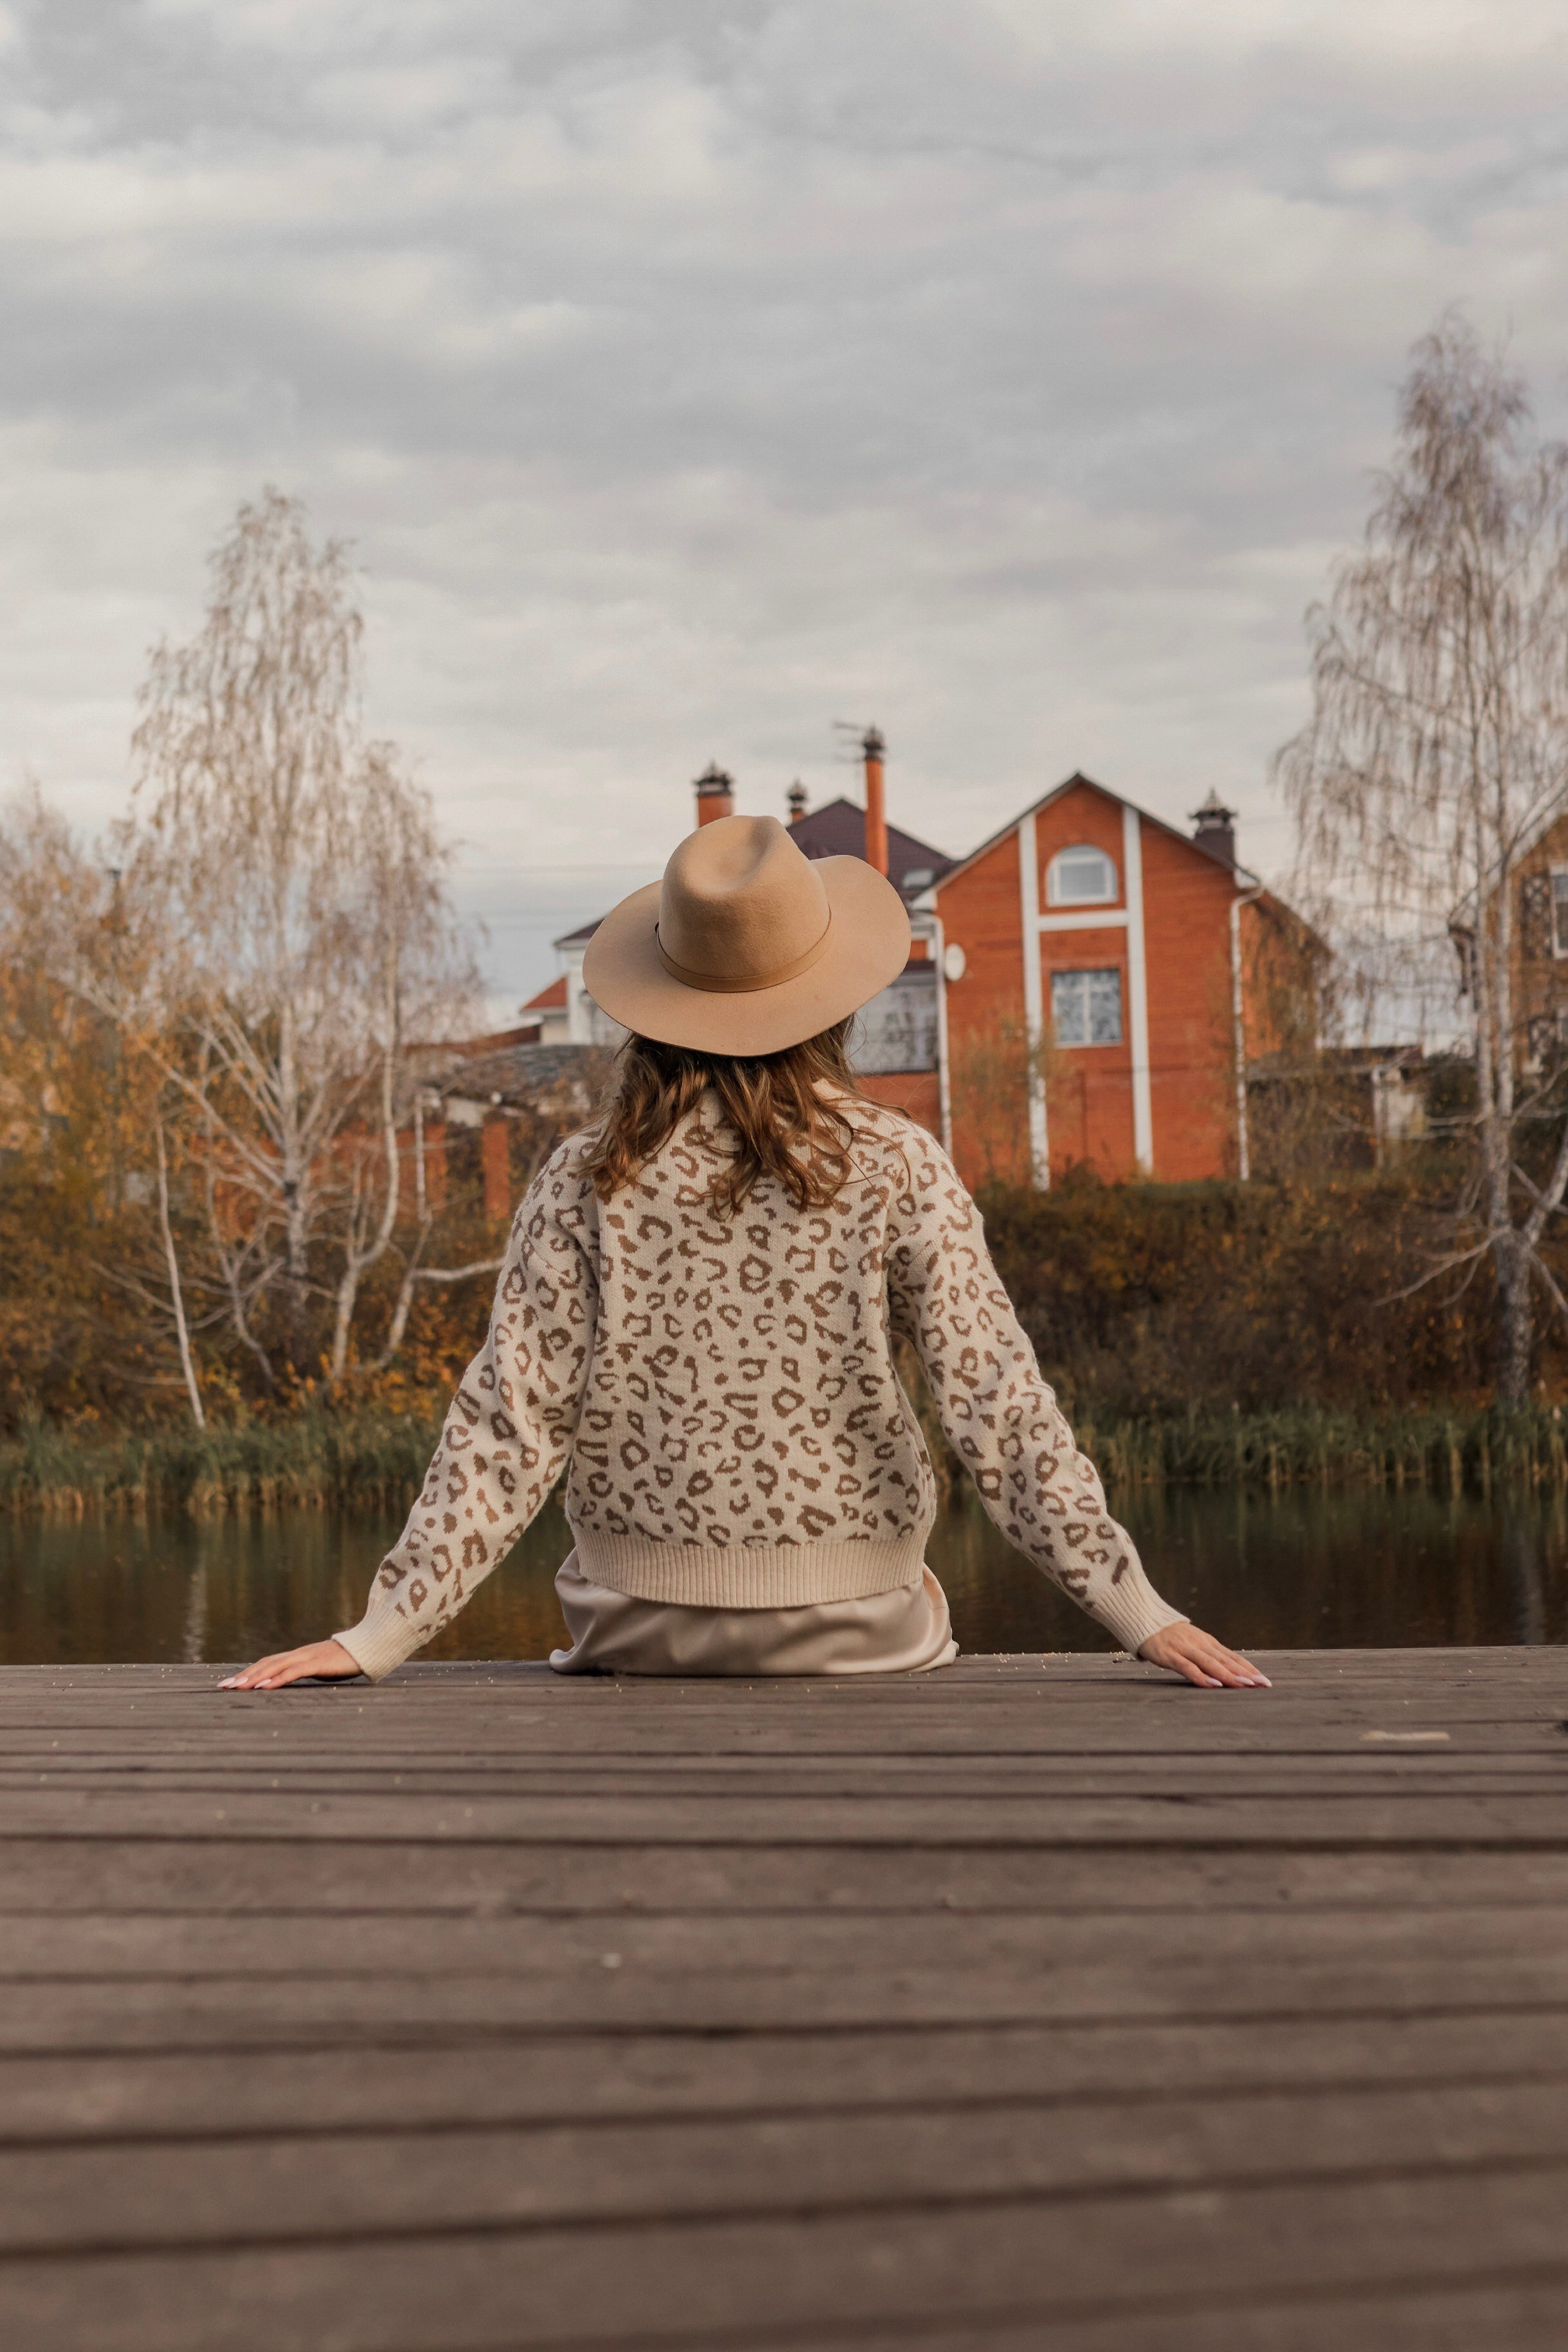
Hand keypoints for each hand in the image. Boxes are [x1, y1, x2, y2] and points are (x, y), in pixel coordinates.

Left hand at [219, 1640, 360, 1691]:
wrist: (369, 1647)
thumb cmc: (348, 1661)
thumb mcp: (323, 1669)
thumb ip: (308, 1673)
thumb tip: (295, 1683)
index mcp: (298, 1656)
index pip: (267, 1663)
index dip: (248, 1672)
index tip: (231, 1683)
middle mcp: (298, 1654)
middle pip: (265, 1663)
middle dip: (243, 1675)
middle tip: (224, 1687)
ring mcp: (306, 1657)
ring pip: (273, 1667)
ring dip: (254, 1677)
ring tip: (237, 1687)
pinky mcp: (316, 1663)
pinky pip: (292, 1672)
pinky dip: (275, 1679)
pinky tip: (263, 1687)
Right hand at [1138, 1623, 1269, 1689]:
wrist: (1145, 1621)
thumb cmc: (1171, 1637)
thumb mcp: (1194, 1644)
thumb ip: (1209, 1656)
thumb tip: (1230, 1671)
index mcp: (1208, 1642)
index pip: (1233, 1657)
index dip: (1249, 1668)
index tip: (1264, 1680)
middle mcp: (1200, 1644)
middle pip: (1226, 1660)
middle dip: (1245, 1673)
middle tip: (1262, 1684)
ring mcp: (1185, 1649)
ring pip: (1211, 1664)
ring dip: (1229, 1675)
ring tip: (1244, 1685)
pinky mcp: (1170, 1655)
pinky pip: (1188, 1667)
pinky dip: (1201, 1676)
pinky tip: (1213, 1685)